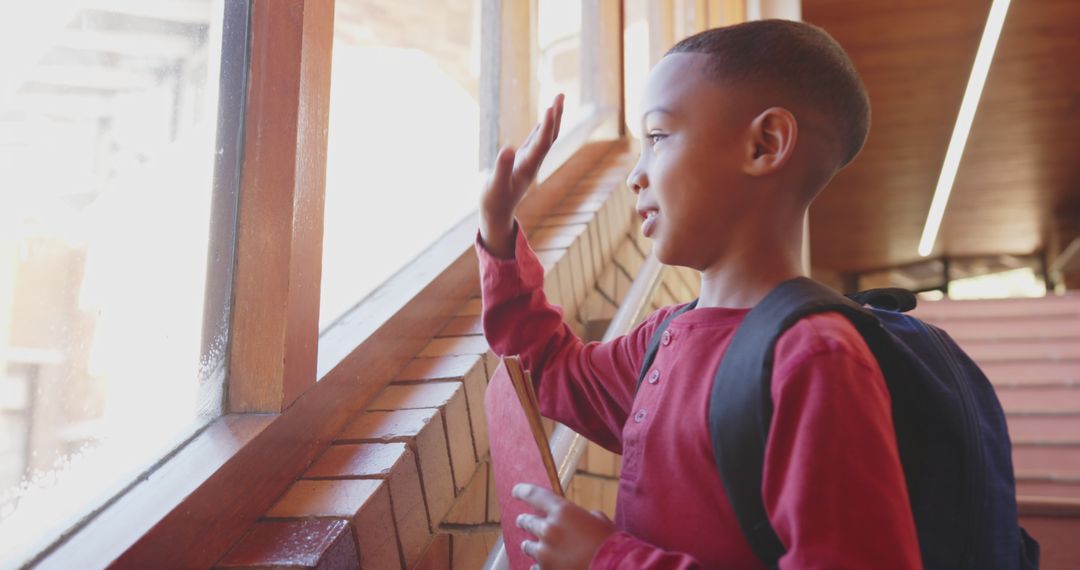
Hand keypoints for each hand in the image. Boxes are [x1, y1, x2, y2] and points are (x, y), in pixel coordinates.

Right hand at [479, 94, 564, 257]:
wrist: (496, 213)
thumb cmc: (494, 200)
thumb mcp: (495, 185)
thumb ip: (501, 168)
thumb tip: (507, 149)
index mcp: (528, 166)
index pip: (543, 143)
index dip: (547, 126)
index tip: (551, 107)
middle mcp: (533, 162)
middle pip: (550, 136)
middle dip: (556, 116)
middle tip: (560, 95)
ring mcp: (529, 161)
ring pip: (546, 137)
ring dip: (552, 119)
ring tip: (557, 99)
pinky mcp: (523, 161)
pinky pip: (536, 141)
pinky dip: (542, 127)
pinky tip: (544, 119)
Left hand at [513, 482, 615, 569]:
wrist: (615, 568)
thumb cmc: (610, 543)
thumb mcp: (598, 520)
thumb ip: (579, 516)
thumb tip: (573, 521)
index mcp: (562, 511)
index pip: (534, 495)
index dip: (522, 492)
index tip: (515, 491)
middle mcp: (549, 530)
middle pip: (525, 521)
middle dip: (525, 521)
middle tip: (523, 521)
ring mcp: (545, 553)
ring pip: (527, 546)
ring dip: (531, 545)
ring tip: (536, 547)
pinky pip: (535, 567)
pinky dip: (540, 566)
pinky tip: (550, 566)